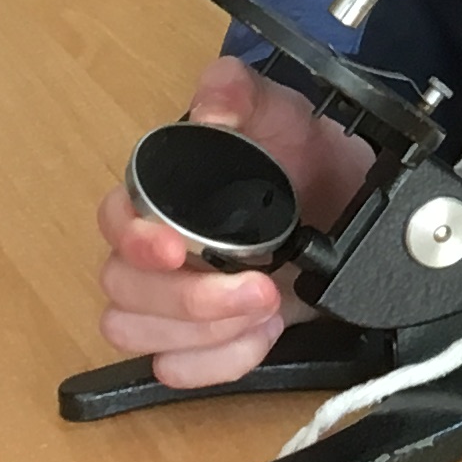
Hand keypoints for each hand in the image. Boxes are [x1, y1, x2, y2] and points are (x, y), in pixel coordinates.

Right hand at [96, 56, 379, 386]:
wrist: (349, 202)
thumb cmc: (302, 154)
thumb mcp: (280, 109)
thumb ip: (238, 91)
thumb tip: (211, 107)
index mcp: (159, 196)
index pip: (112, 222)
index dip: (132, 240)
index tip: (174, 248)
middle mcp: (157, 252)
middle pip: (122, 292)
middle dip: (188, 300)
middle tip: (259, 288)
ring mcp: (177, 301)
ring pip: (137, 336)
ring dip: (202, 334)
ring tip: (267, 307)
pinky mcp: (207, 338)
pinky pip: (178, 370)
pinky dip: (217, 363)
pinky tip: (261, 337)